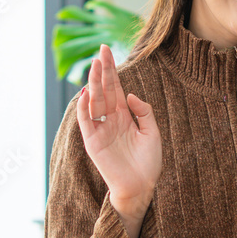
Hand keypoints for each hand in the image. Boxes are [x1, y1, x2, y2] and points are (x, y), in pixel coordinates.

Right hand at [76, 44, 161, 237]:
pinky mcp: (93, 142)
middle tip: (102, 50)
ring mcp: (100, 129)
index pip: (116, 87)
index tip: (108, 51)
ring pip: (95, 101)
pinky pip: (86, 121)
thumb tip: (129, 94)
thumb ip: (144, 112)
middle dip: (103, 70)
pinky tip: (86, 92)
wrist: (141, 186)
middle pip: (104, 90)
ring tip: (95, 65)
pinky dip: (84, 107)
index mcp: (124, 115)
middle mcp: (110, 119)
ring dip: (94, 83)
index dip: (112, 70)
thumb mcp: (152, 132)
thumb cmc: (148, 162)